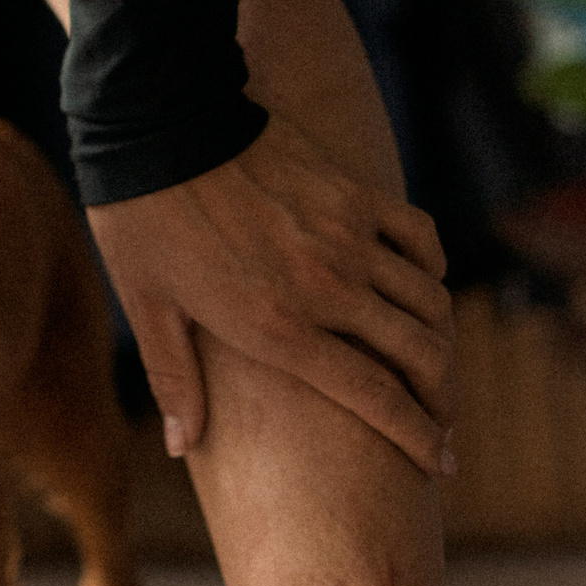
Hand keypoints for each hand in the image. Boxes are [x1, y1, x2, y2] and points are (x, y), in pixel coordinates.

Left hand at [87, 116, 454, 475]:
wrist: (156, 121)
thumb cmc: (140, 217)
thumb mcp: (146, 305)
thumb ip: (174, 379)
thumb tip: (184, 448)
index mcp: (277, 328)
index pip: (374, 398)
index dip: (418, 438)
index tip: (443, 465)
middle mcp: (327, 288)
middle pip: (420, 355)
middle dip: (444, 398)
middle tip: (445, 420)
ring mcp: (347, 238)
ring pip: (429, 301)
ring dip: (442, 338)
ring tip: (436, 361)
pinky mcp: (355, 193)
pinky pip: (419, 238)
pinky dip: (432, 268)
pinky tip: (425, 284)